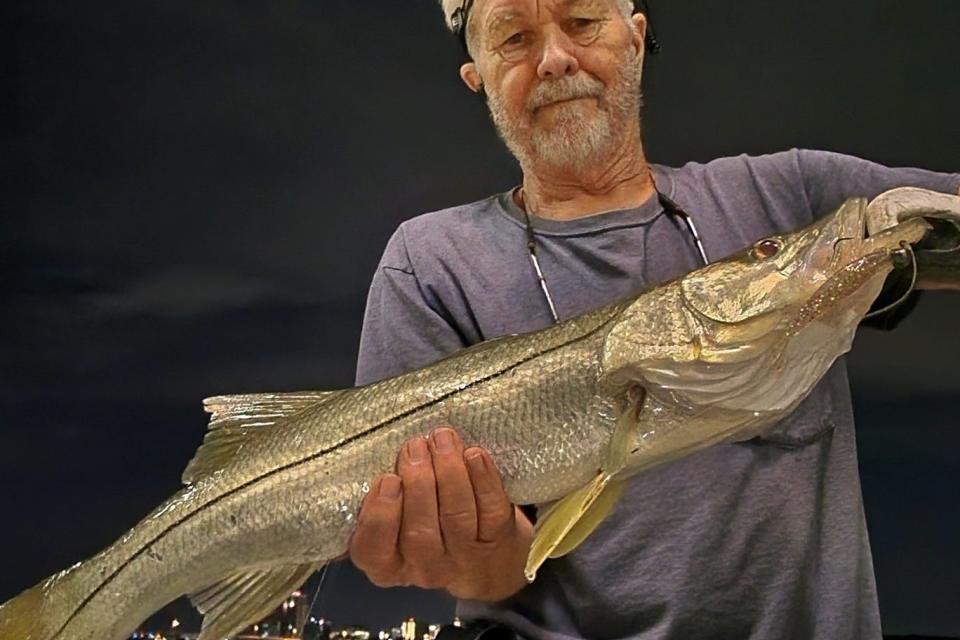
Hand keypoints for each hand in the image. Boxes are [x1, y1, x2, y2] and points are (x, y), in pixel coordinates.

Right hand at [349, 427, 532, 601]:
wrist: (488, 552)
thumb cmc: (428, 522)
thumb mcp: (396, 521)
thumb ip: (385, 496)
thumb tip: (381, 454)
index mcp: (389, 564)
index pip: (373, 551)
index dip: (380, 516)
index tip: (388, 479)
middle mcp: (426, 567)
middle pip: (419, 532)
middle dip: (418, 484)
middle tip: (415, 446)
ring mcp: (465, 557)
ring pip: (457, 516)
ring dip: (449, 473)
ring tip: (442, 440)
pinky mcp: (498, 540)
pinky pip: (491, 509)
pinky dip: (483, 479)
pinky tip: (474, 454)